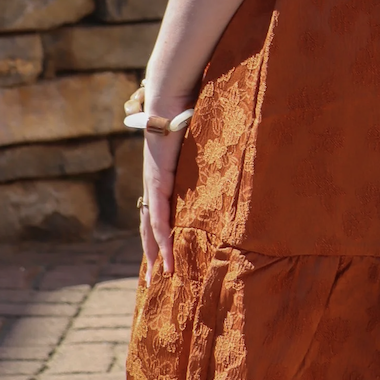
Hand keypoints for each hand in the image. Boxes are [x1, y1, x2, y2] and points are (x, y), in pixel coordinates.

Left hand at [139, 85, 192, 283]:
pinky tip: (166, 258)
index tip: (162, 254)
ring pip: (152, 228)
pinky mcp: (158, 182)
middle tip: (154, 281)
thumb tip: (229, 145)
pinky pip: (160, 218)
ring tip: (159, 279)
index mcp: (162, 175)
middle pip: (149, 226)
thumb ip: (208, 150)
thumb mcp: (198, 139)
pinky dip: (163, 240)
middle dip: (152, 254)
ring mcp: (153, 184)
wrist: (169, 97)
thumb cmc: (184, 110)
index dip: (158, 234)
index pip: (157, 211)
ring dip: (156, 255)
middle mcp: (154, 183)